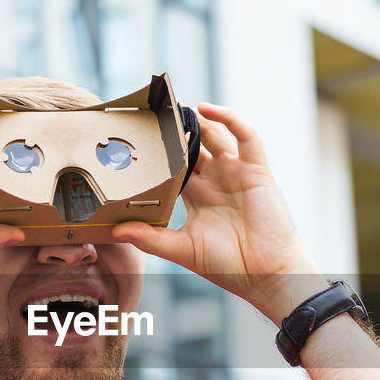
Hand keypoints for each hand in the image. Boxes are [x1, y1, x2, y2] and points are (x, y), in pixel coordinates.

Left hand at [110, 103, 319, 323]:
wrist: (264, 274)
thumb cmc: (227, 265)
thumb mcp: (181, 248)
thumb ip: (150, 238)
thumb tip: (115, 230)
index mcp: (198, 197)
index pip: (175, 166)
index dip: (159, 152)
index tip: (136, 138)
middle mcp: (216, 180)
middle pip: (194, 145)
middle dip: (176, 129)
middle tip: (154, 111)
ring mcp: (237, 172)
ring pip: (215, 135)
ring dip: (198, 119)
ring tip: (175, 105)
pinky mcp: (256, 170)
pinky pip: (245, 136)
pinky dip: (229, 118)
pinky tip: (207, 110)